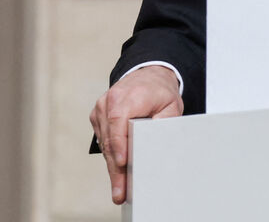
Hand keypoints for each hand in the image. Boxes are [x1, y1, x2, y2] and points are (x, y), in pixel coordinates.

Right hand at [89, 65, 182, 204]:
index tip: (121, 163)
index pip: (118, 122)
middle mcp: (109, 101)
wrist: (148, 75)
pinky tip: (117, 172)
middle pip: (110, 139)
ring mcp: (100, 109)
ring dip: (112, 166)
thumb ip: (163, 123)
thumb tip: (156, 145)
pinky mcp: (98, 116)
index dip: (119, 144)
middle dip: (115, 168)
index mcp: (127, 96)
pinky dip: (110, 155)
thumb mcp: (170, 105)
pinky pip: (103, 140)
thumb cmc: (160, 91)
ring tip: (119, 189)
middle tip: (120, 192)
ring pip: (105, 143)